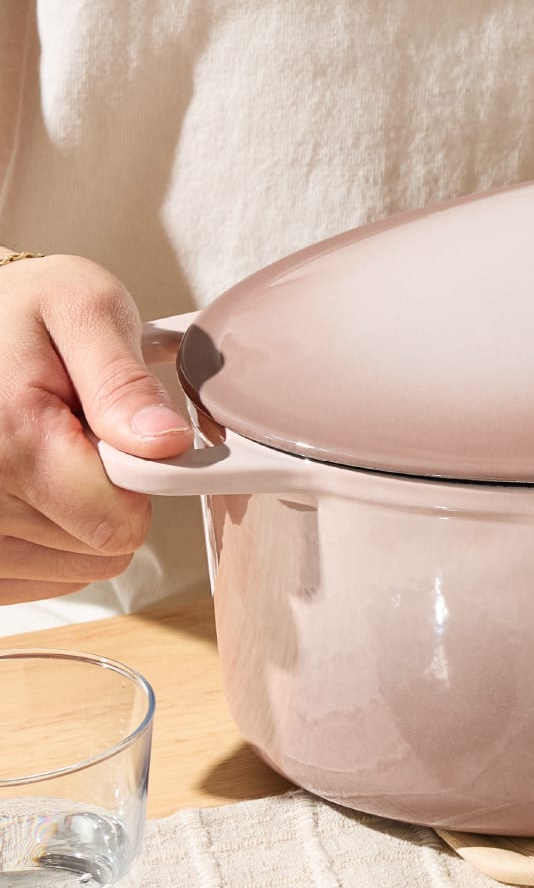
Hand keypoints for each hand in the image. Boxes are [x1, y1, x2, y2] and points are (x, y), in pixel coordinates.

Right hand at [0, 252, 190, 604]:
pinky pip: (39, 578)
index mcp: (11, 440)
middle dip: (106, 494)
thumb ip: (124, 380)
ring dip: (77, 518)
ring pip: (76, 567)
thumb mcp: (82, 308)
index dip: (138, 482)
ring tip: (44, 453)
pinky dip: (49, 539)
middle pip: (101, 547)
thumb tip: (165, 442)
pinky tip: (29, 487)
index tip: (117, 437)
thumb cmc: (16, 313)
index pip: (118, 523)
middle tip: (71, 432)